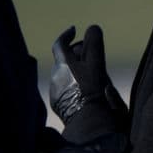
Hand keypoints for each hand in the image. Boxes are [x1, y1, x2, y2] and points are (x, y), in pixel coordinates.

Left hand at [49, 25, 129, 147]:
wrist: (88, 124)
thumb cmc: (93, 93)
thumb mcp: (97, 65)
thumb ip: (94, 45)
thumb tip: (92, 28)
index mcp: (63, 65)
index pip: (60, 44)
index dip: (67, 35)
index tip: (74, 30)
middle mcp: (56, 77)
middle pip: (65, 59)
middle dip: (77, 53)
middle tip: (90, 53)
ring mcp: (56, 92)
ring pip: (65, 74)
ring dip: (76, 70)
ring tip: (92, 73)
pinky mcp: (58, 105)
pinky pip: (64, 89)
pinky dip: (74, 84)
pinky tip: (86, 89)